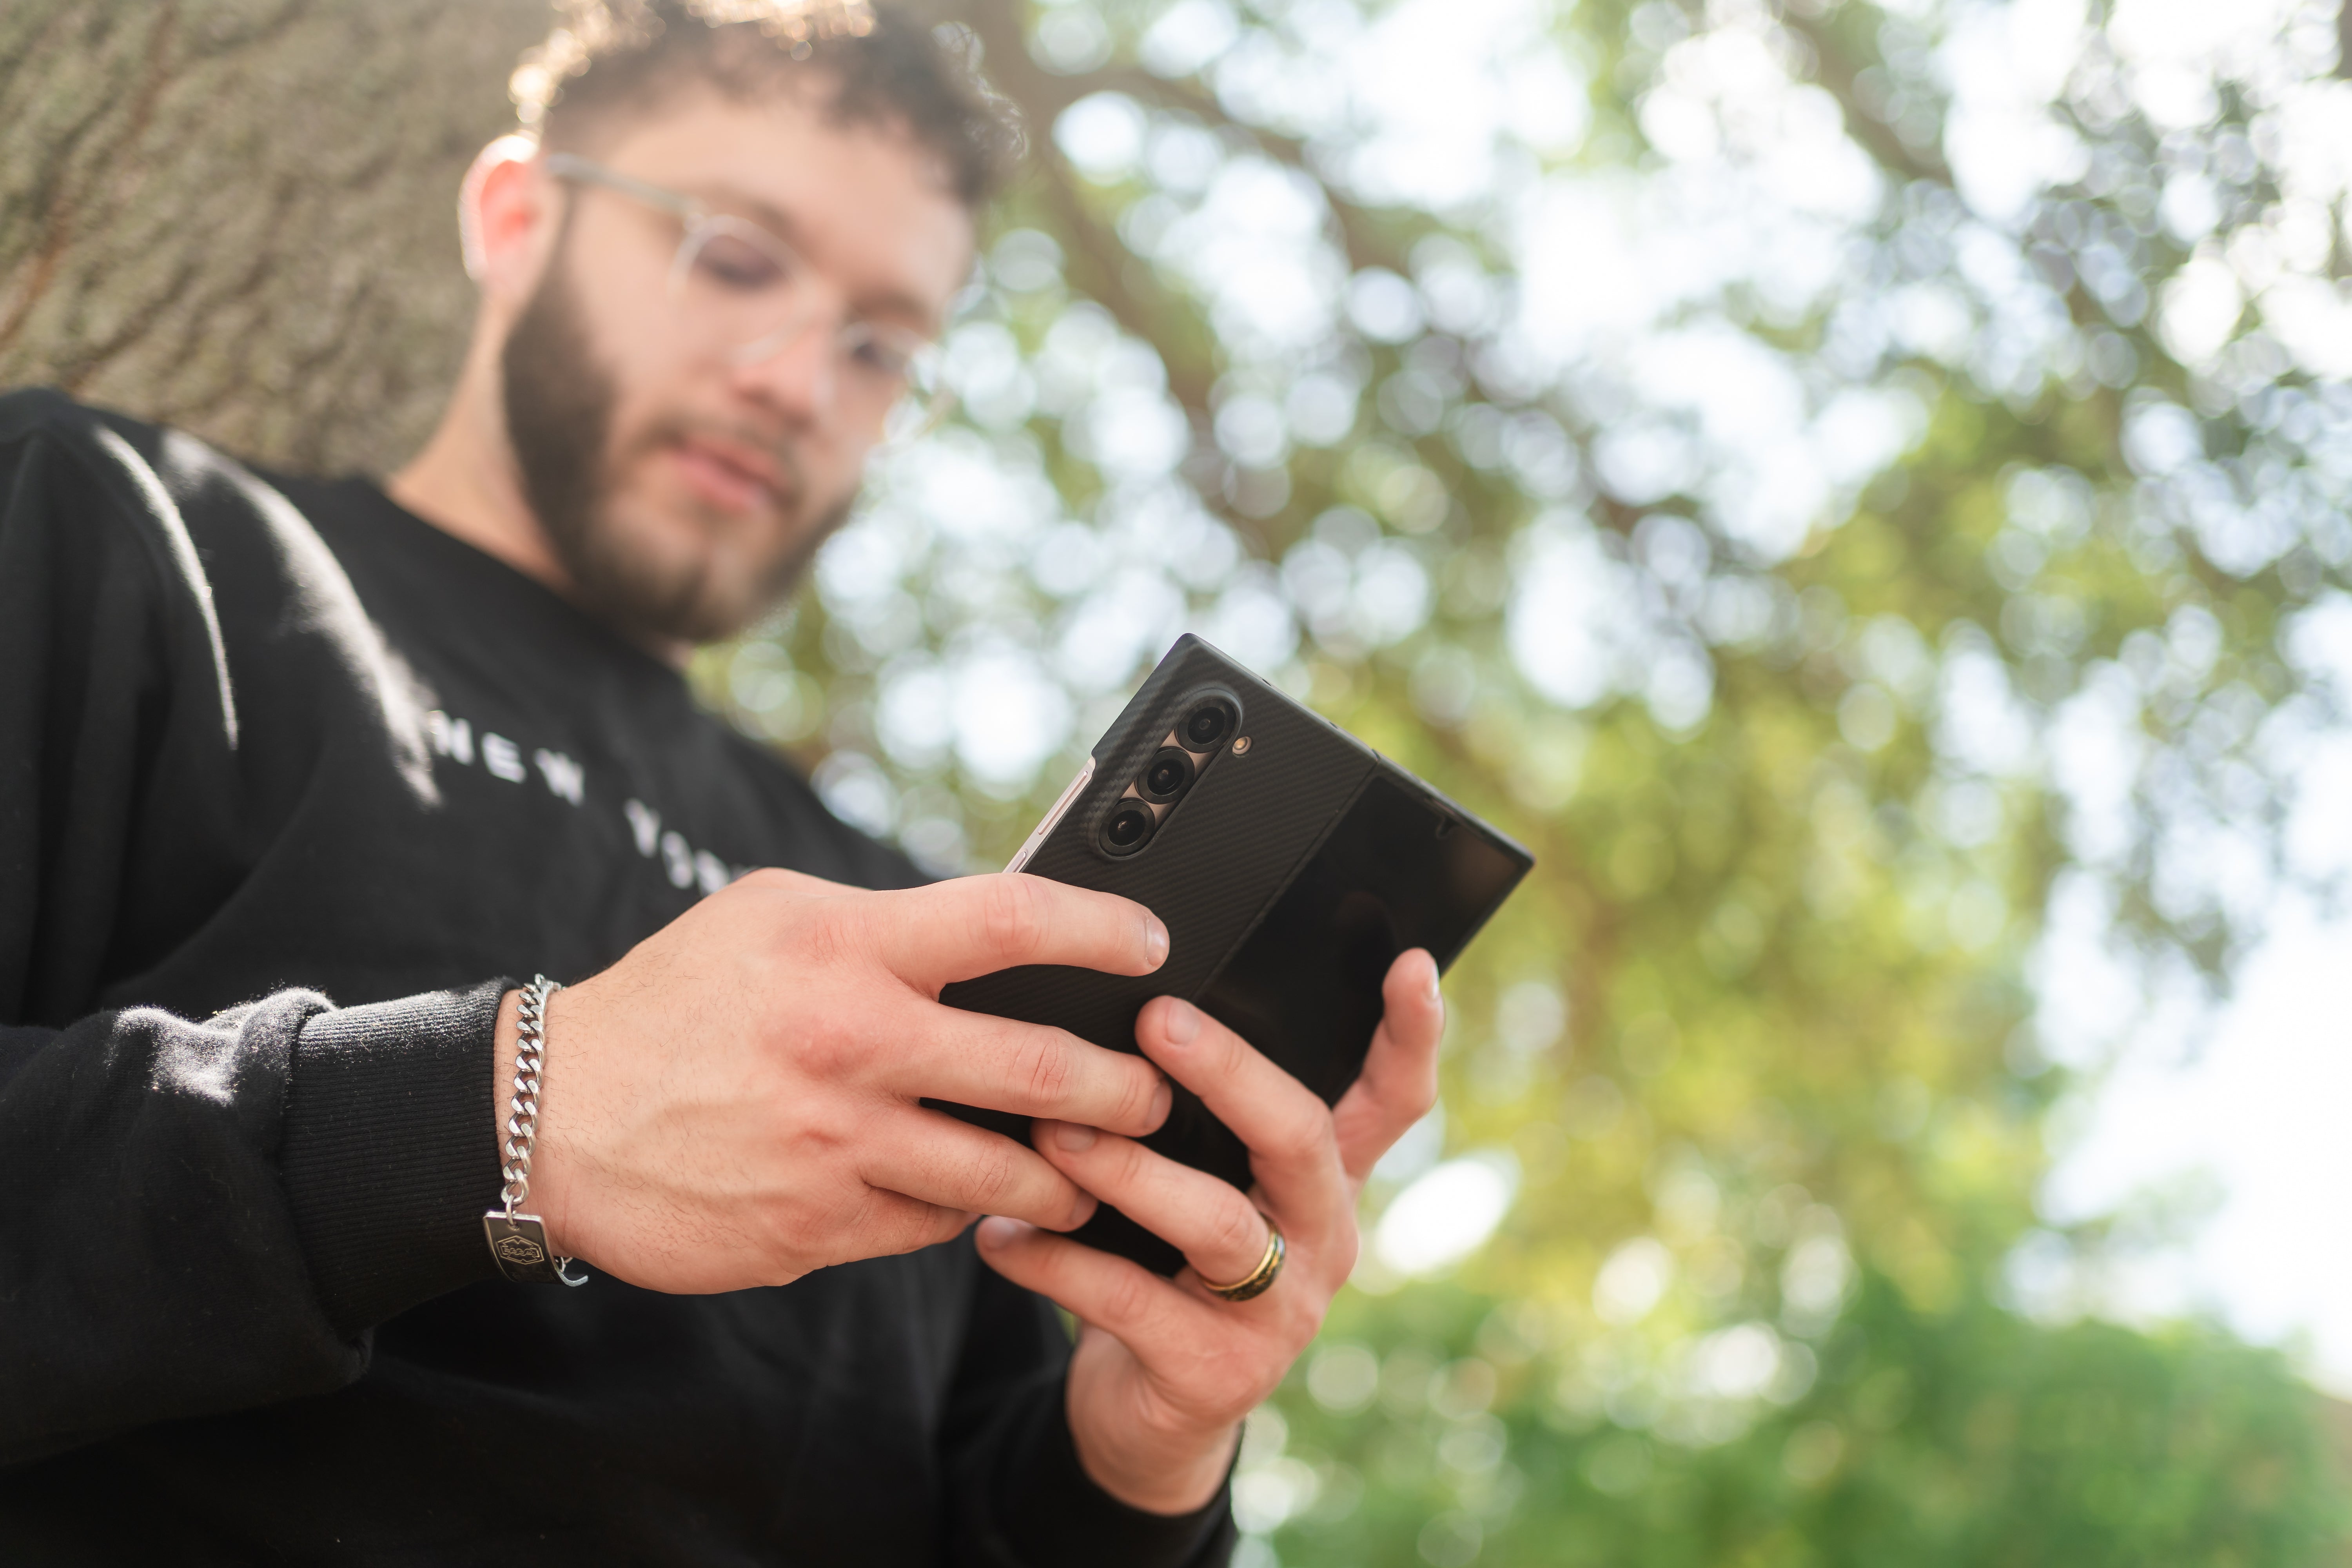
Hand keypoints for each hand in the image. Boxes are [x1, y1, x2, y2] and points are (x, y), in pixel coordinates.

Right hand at [495, 870, 1173, 1292]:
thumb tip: (1008, 936)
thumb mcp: (773, 918)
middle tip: (1156, 1092)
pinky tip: (982, 1197)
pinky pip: (936, 1224)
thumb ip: (888, 924)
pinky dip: (970, 1211)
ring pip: (1006, 1171)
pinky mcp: (817, 1226)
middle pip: (1042, 1070)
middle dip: (1126, 1089)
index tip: (1151, 944)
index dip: (1103, 930)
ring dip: (1068, 1174)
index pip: (1011, 922)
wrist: (553, 1117)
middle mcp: (851, 1043)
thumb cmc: (681, 1001)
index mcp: (845, 946)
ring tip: (1092, 1164)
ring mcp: (837, 1145)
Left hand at [974, 949, 1445, 1514]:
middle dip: (1231, 1074)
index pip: (1393, 1098)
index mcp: (1327, 1179)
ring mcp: (1281, 1311)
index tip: (1409, 961)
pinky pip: (1134, 1302)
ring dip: (1130, 1170)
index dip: (1411, 1033)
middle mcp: (1323, 1238)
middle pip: (1302, 1138)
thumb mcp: (1202, 1181)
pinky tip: (999, 1235)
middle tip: (1158, 1021)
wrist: (1146, 1409)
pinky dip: (1057, 1262)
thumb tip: (1117, 1007)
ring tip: (1053, 1133)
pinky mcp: (1217, 1371)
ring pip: (1219, 1222)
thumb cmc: (1166, 1260)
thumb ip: (1191, 1117)